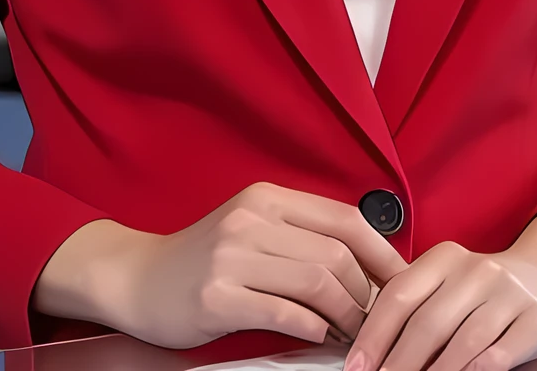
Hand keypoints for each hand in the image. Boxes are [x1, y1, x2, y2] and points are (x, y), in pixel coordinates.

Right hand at [33, 182, 410, 347]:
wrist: (134, 277)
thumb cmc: (201, 259)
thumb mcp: (252, 229)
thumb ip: (302, 237)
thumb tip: (369, 266)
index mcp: (267, 199)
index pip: (346, 220)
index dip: (384, 254)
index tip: (402, 282)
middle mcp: (251, 220)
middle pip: (337, 256)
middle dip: (368, 294)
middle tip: (377, 320)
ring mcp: (232, 257)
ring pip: (317, 284)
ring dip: (346, 316)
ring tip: (352, 334)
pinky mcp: (217, 296)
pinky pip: (285, 314)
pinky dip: (313, 329)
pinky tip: (318, 338)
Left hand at [346, 206, 536, 370]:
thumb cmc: (489, 289)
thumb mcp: (451, 283)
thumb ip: (417, 307)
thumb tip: (371, 352)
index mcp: (446, 258)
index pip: (400, 294)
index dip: (374, 335)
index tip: (357, 366)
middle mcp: (477, 271)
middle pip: (427, 323)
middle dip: (398, 362)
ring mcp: (510, 293)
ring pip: (463, 341)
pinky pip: (500, 352)